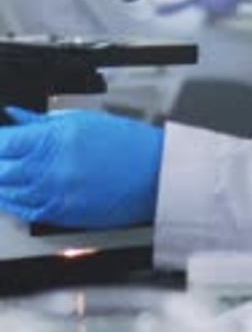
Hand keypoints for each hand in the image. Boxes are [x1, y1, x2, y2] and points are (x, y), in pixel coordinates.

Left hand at [0, 106, 164, 227]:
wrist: (155, 175)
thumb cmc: (128, 145)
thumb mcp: (84, 121)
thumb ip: (43, 121)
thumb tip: (17, 117)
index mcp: (56, 140)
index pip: (6, 141)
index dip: (0, 140)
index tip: (2, 137)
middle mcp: (51, 169)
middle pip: (2, 168)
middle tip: (2, 155)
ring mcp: (55, 194)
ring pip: (8, 192)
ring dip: (2, 182)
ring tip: (3, 172)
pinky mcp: (62, 214)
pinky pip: (26, 211)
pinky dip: (13, 203)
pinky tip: (10, 195)